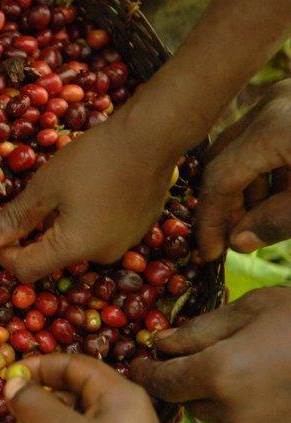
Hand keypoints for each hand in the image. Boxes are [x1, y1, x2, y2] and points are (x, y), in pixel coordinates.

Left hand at [0, 116, 175, 281]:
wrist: (153, 136)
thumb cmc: (94, 160)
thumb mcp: (45, 186)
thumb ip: (15, 217)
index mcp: (75, 249)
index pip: (26, 270)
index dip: (4, 254)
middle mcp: (101, 256)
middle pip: (51, 258)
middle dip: (30, 236)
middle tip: (25, 203)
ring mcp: (123, 244)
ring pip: (74, 244)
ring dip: (56, 226)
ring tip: (55, 192)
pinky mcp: (136, 229)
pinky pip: (97, 233)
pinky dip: (81, 219)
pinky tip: (83, 190)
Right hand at [5, 354, 168, 422]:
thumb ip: (32, 402)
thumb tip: (12, 383)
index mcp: (122, 393)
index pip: (76, 363)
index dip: (40, 365)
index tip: (10, 374)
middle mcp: (129, 412)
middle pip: (79, 388)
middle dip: (43, 394)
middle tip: (15, 404)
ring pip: (80, 418)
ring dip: (49, 422)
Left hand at [131, 286, 290, 422]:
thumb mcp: (253, 307)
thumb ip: (199, 329)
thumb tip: (158, 343)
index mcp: (219, 373)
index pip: (161, 382)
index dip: (146, 372)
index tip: (141, 364)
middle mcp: (233, 412)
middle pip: (190, 402)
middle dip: (192, 381)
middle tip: (212, 358)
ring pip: (222, 417)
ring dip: (226, 398)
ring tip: (258, 370)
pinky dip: (256, 414)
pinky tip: (279, 389)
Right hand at [194, 78, 290, 260]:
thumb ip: (277, 222)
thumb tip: (239, 241)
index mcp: (274, 128)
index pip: (220, 179)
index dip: (211, 220)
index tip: (210, 252)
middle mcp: (272, 105)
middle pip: (224, 157)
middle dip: (225, 201)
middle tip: (232, 236)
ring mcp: (286, 98)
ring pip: (244, 146)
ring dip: (247, 186)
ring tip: (259, 219)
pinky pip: (267, 136)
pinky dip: (267, 167)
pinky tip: (281, 194)